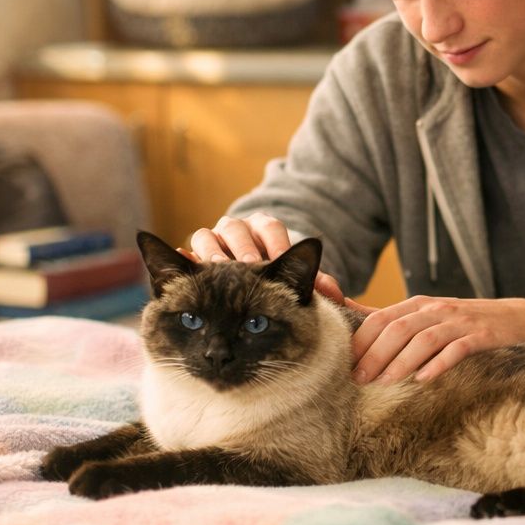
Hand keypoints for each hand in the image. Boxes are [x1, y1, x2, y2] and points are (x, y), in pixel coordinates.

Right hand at [185, 213, 348, 304]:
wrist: (242, 289)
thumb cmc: (274, 283)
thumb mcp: (296, 283)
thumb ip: (316, 287)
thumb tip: (335, 294)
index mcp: (266, 230)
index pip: (271, 229)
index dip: (274, 242)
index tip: (278, 256)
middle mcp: (239, 231)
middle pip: (239, 229)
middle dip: (244, 247)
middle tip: (249, 263)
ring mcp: (214, 240)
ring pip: (210, 235)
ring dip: (215, 251)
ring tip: (220, 265)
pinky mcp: (196, 254)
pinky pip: (189, 252)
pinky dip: (189, 257)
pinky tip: (191, 263)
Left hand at [351, 297, 524, 385]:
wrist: (516, 318)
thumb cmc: (463, 321)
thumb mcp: (425, 313)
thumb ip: (390, 316)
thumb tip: (347, 312)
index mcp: (419, 304)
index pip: (381, 316)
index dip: (360, 339)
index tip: (343, 362)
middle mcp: (436, 309)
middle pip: (398, 327)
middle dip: (375, 353)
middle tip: (358, 379)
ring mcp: (460, 322)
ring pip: (424, 339)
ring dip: (401, 361)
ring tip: (385, 382)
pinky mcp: (481, 336)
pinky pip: (457, 349)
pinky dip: (438, 364)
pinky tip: (424, 379)